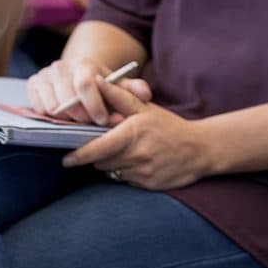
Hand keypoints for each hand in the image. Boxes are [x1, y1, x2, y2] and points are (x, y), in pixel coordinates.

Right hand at [27, 56, 151, 124]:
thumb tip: (146, 94)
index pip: (86, 84)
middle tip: (90, 125)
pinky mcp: (33, 85)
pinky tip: (63, 118)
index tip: (103, 121)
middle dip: (81, 115)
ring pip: (52, 105)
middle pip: (67, 97)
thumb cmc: (101, 87)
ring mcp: (45, 75)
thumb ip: (134, 89)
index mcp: (84, 63)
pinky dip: (51, 117)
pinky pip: (38, 107)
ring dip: (66, 118)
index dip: (94, 105)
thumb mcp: (119, 86)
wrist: (77, 78)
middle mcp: (62, 66)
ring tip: (78, 122)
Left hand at [61, 79, 212, 188]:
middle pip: (100, 162)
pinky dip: (126, 172)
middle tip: (107, 144)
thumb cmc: (169, 126)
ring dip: (112, 163)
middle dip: (98, 154)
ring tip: (127, 151)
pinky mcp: (147, 186)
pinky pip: (125, 180)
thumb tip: (96, 81)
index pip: (96, 149)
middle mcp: (135, 155)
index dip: (78, 156)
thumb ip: (118, 96)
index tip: (67, 158)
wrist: (200, 149)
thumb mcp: (145, 107)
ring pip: (112, 171)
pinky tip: (140, 162)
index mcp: (132, 134)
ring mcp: (141, 173)